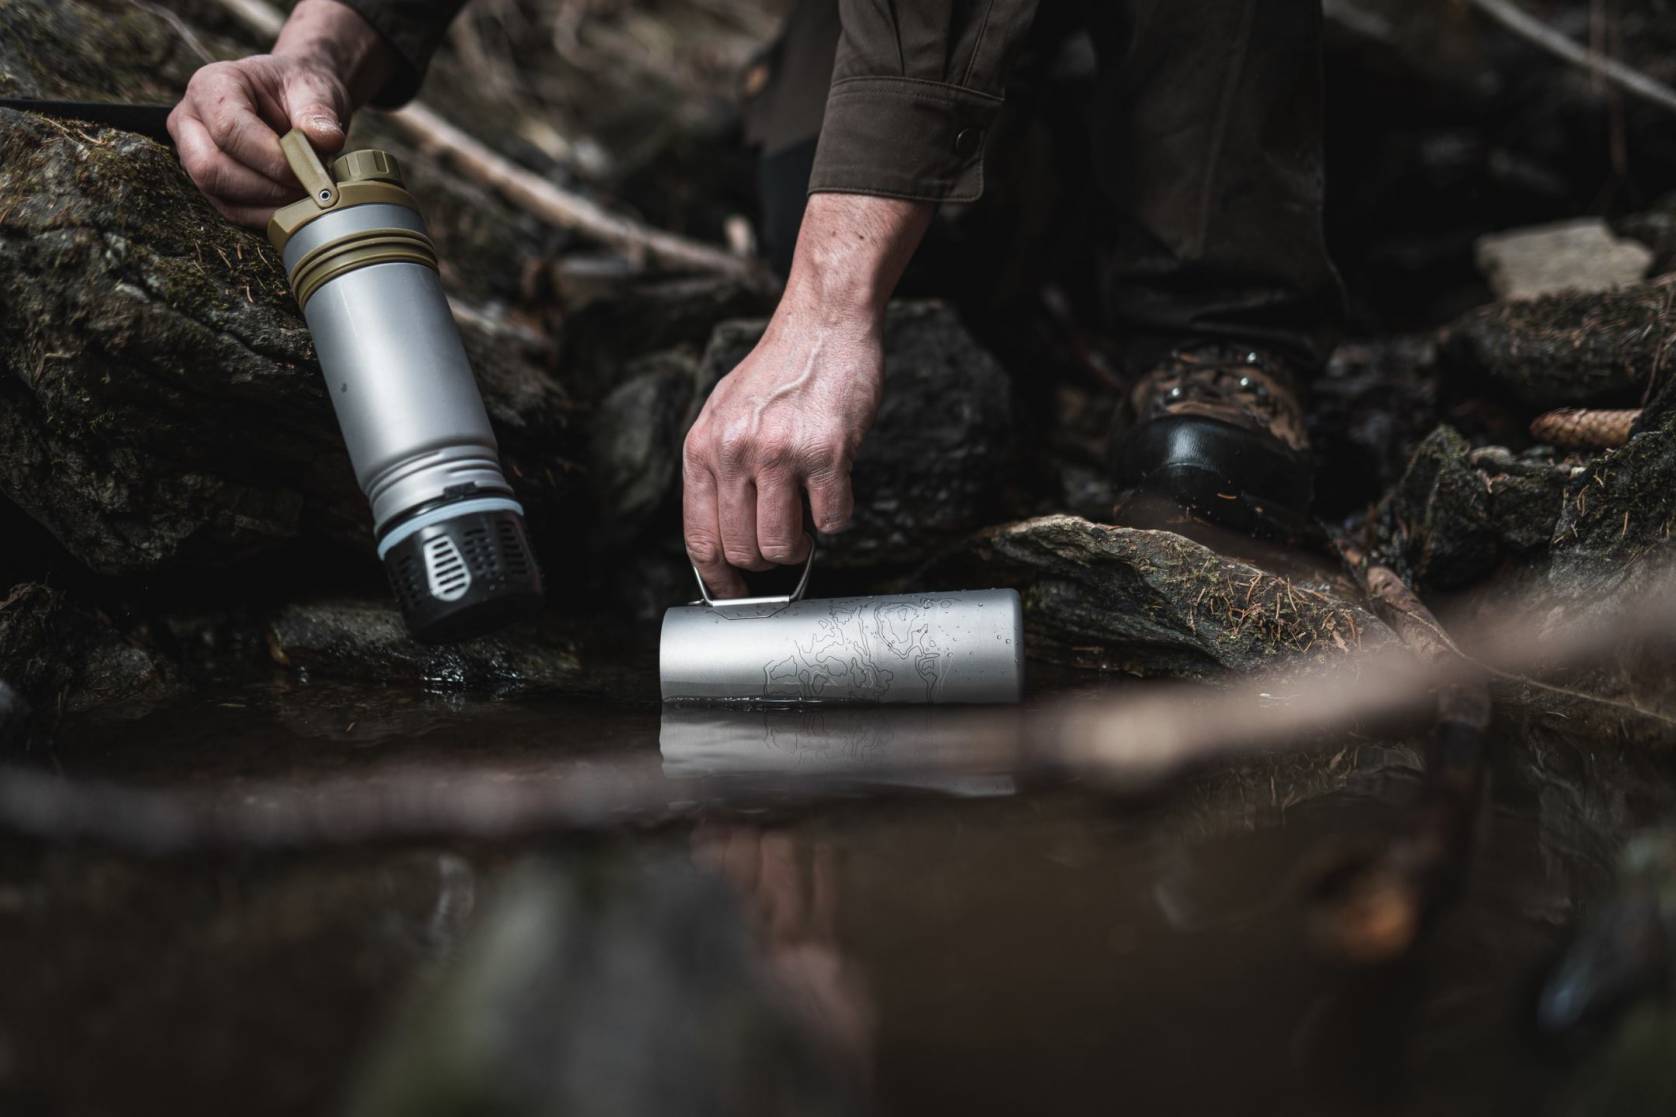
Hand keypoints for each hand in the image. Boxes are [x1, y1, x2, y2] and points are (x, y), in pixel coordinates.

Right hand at [166, 0, 392, 226]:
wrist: (297, 98)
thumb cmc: (299, 89)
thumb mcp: (315, 89)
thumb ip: (319, 113)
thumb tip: (327, 140)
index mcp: (212, 85)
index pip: (228, 128)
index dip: (270, 157)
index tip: (309, 168)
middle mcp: (191, 120)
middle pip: (210, 167)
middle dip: (267, 186)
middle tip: (311, 187)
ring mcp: (194, 154)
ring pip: (219, 193)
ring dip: (270, 204)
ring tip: (309, 194)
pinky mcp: (211, 183)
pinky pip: (233, 210)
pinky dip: (268, 215)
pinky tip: (298, 208)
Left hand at [682, 303, 881, 598]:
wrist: (824, 323)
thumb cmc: (779, 370)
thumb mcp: (726, 415)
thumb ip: (719, 470)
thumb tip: (724, 536)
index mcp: (703, 447)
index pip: (700, 537)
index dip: (718, 577)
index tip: (734, 592)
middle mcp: (735, 452)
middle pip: (742, 549)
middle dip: (767, 558)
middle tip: (786, 538)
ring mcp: (780, 454)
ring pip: (783, 545)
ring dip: (801, 544)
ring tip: (808, 514)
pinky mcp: (827, 453)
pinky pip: (832, 521)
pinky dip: (837, 515)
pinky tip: (835, 485)